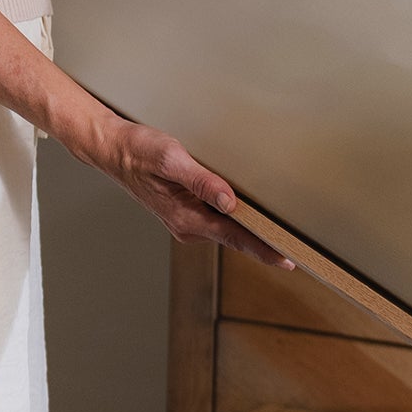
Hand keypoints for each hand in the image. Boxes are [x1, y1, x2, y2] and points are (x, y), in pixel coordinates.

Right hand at [74, 107, 291, 267]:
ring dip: (250, 231)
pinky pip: (216, 221)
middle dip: (264, 244)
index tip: (289, 260)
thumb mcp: (173, 161)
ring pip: (226, 230)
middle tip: (297, 249)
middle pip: (235, 239)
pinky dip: (235, 220)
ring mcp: (185, 221)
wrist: (113, 150)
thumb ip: (202, 182)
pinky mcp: (184, 212)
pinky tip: (249, 214)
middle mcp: (188, 226)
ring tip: (281, 232)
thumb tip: (230, 203)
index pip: (235, 238)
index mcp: (187, 219)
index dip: (264, 249)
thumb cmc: (140, 152)